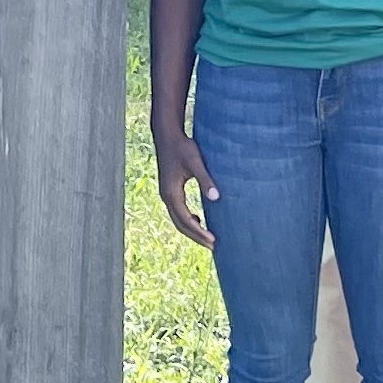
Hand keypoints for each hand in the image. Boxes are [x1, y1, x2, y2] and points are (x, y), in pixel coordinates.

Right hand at [152, 123, 216, 245]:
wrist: (167, 136)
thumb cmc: (182, 147)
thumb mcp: (196, 162)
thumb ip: (206, 180)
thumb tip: (216, 198)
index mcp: (172, 193)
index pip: (186, 220)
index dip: (200, 232)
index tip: (213, 241)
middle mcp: (167, 196)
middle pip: (180, 224)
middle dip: (196, 236)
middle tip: (213, 246)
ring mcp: (166, 194)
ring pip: (178, 219)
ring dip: (192, 230)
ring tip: (207, 238)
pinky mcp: (169, 190)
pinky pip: (178, 211)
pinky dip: (188, 220)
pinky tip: (198, 220)